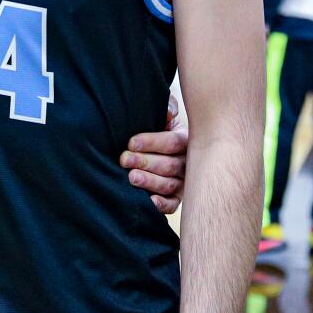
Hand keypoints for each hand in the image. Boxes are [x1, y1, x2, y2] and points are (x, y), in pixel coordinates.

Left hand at [122, 95, 187, 213]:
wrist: (151, 147)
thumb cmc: (156, 127)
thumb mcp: (162, 115)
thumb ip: (166, 108)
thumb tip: (168, 112)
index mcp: (185, 140)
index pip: (172, 142)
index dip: (151, 142)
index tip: (131, 142)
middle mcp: (187, 163)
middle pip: (169, 165)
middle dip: (145, 162)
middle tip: (124, 159)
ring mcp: (183, 182)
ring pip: (169, 184)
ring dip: (150, 181)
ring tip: (131, 177)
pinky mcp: (176, 198)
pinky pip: (172, 204)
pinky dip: (162, 204)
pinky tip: (150, 201)